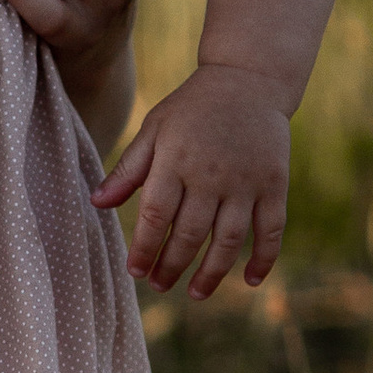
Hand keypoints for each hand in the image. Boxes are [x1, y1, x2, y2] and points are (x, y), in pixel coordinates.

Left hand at [93, 63, 291, 297]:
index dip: (144, 248)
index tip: (135, 271)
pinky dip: (264, 258)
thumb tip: (97, 203)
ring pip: (228, 240)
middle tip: (159, 285)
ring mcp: (246, 182)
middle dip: (171, 266)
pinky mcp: (275, 184)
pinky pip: (271, 229)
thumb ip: (128, 169)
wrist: (248, 80)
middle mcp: (212, 175)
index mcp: (176, 161)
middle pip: (190, 234)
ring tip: (194, 293)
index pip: (156, 216)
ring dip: (211, 273)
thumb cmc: (191, 108)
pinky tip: (251, 281)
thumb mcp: (154, 129)